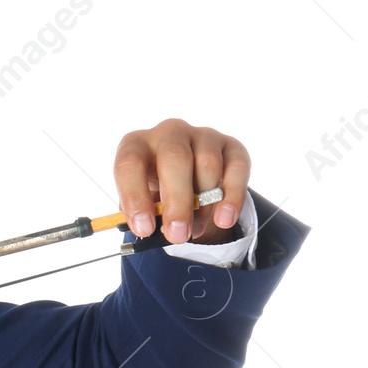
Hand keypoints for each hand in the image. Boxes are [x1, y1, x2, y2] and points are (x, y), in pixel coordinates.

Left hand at [113, 118, 249, 245]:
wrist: (186, 182)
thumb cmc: (155, 193)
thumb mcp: (143, 203)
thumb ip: (147, 214)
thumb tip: (154, 231)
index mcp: (137, 145)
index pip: (129, 163)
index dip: (135, 196)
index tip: (145, 228)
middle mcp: (169, 133)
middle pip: (174, 158)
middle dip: (176, 201)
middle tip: (176, 234)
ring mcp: (202, 135)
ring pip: (207, 163)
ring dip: (203, 203)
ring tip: (194, 230)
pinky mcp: (231, 145)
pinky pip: (237, 167)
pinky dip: (232, 196)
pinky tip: (224, 219)